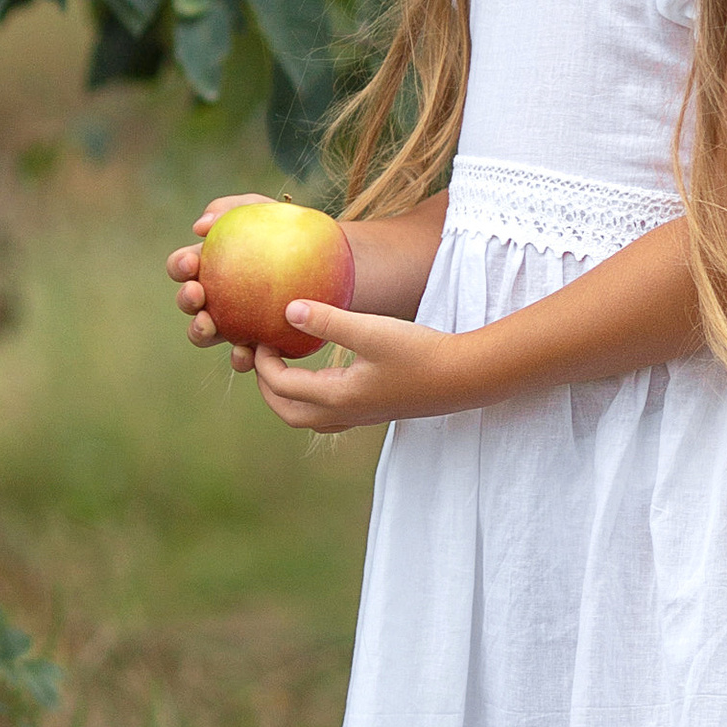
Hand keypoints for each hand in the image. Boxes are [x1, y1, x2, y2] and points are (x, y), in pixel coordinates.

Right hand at [167, 190, 278, 370]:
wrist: (329, 260)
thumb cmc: (287, 230)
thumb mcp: (263, 209)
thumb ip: (231, 208)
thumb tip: (201, 226)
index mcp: (209, 265)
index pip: (183, 266)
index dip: (180, 266)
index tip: (192, 263)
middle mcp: (215, 297)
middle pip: (189, 303)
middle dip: (186, 300)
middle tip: (197, 293)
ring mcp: (234, 323)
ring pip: (206, 334)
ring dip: (200, 332)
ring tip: (209, 325)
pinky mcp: (257, 343)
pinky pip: (243, 356)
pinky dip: (239, 358)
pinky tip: (246, 351)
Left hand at [251, 298, 458, 435]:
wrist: (465, 377)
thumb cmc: (419, 352)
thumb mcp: (371, 330)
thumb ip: (329, 321)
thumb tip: (288, 309)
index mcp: (337, 397)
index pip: (282, 386)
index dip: (264, 362)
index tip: (261, 334)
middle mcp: (345, 413)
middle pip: (288, 412)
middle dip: (268, 386)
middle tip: (263, 355)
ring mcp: (361, 415)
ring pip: (309, 417)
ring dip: (289, 396)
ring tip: (286, 365)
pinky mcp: (375, 409)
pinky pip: (330, 413)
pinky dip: (313, 398)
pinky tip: (324, 374)